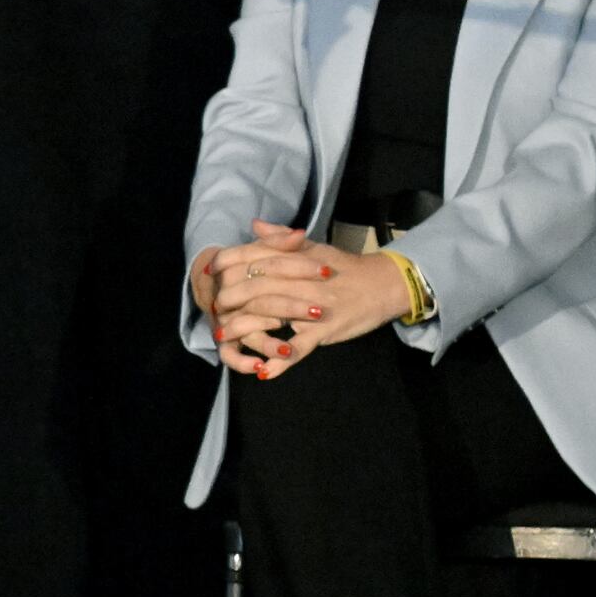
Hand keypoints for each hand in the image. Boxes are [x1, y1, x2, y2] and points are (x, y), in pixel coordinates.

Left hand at [192, 223, 404, 377]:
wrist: (385, 284)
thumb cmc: (345, 268)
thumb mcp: (315, 248)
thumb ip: (281, 239)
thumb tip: (254, 224)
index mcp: (297, 259)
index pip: (255, 257)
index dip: (228, 263)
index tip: (209, 272)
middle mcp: (302, 280)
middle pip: (256, 287)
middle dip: (230, 298)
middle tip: (214, 308)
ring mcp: (313, 306)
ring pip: (271, 314)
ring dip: (243, 328)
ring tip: (223, 336)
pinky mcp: (325, 330)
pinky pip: (299, 347)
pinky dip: (280, 361)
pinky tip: (263, 371)